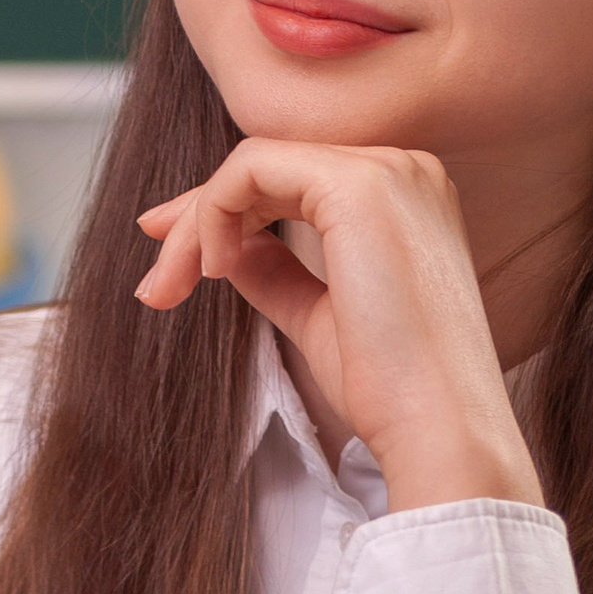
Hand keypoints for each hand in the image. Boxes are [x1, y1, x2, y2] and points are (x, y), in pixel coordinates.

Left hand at [134, 139, 541, 512]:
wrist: (437, 428)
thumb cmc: (390, 389)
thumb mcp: (318, 314)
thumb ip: (276, 268)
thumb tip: (225, 246)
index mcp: (405, 195)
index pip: (293, 180)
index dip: (222, 212)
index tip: (172, 259)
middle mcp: (403, 168)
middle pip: (267, 168)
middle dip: (196, 221)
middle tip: (155, 286)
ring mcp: (386, 170)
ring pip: (251, 166)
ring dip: (196, 225)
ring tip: (171, 289)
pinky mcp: (359, 185)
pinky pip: (250, 170)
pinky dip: (212, 216)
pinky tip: (214, 272)